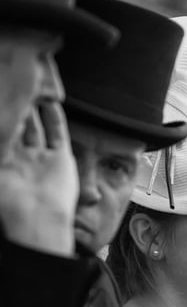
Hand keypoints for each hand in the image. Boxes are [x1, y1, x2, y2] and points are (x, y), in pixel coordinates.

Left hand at [0, 101, 76, 254]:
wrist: (38, 219)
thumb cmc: (9, 203)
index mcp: (1, 163)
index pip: (0, 134)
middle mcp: (19, 159)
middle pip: (15, 128)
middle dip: (13, 109)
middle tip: (11, 87)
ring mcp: (40, 159)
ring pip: (34, 128)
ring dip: (31, 109)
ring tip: (29, 88)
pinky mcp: (60, 160)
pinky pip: (57, 134)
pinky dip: (54, 118)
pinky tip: (50, 103)